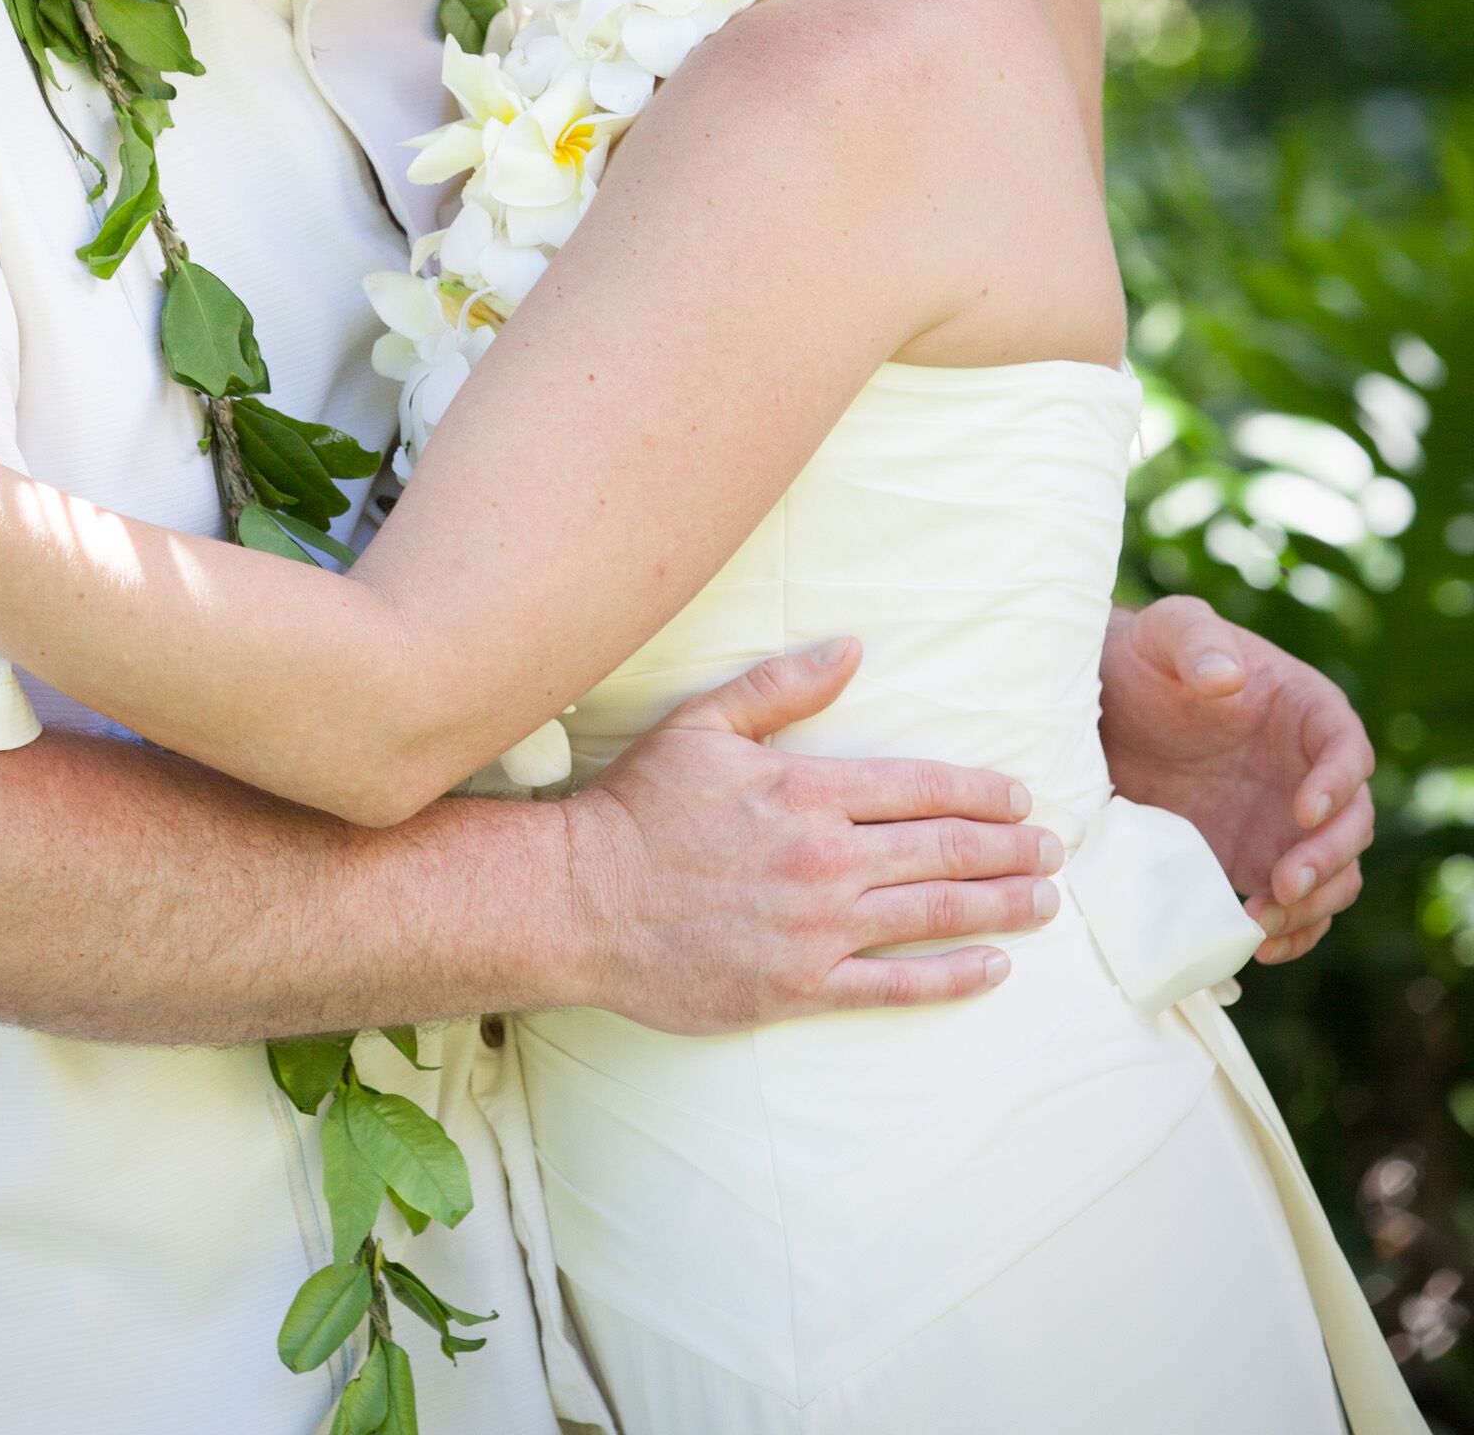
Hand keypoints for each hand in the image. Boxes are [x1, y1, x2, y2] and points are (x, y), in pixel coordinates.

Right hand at [560, 643, 1062, 1031]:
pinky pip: (892, 985)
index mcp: (805, 791)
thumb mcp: (702, 724)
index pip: (920, 786)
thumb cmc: (639, 807)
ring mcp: (814, 929)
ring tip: (1045, 901)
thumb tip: (854, 649)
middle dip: (1010, 850)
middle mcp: (823, 859)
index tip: (1021, 796)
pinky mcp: (797, 988)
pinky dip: (951, 976)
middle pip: (942, 850)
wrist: (581, 900)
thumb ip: (782, 684)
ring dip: (1000, 907)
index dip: (981, 792)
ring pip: (932, 914)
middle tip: (1055, 851)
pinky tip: (994, 967)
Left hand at [1099, 596, 1374, 965]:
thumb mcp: (1166, 631)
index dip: (1338, 784)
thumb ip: (1196, 640)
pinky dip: (1286, 932)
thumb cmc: (1147, 656)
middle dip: (1327, 860)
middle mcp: (1307, 773)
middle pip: (1351, 825)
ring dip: (1310, 907)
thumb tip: (1228, 676)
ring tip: (1261, 923)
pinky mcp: (1250, 858)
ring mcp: (1282, 822)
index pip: (1347, 750)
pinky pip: (1290, 906)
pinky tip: (1254, 945)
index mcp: (1306, 712)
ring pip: (1332, 876)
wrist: (1103, 704)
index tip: (1302, 809)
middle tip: (1283, 884)